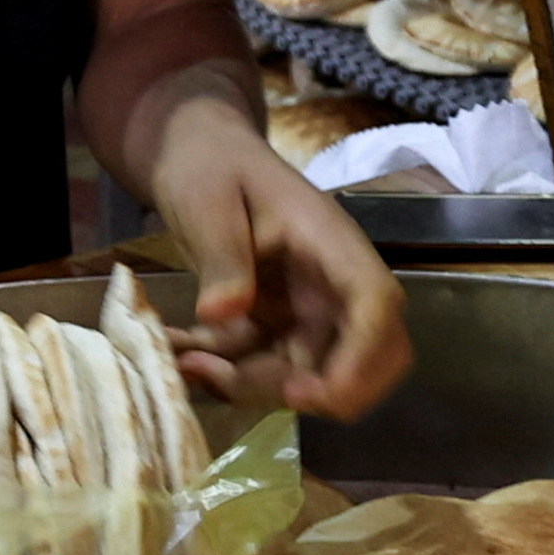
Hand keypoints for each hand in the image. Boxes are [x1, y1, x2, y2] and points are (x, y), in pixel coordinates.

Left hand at [137, 104, 407, 420]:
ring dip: (248, 387)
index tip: (306, 394)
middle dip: (309, 394)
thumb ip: (222, 256)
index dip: (358, 362)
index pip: (374, 308)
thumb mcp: (208, 201)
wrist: (198, 160)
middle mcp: (333, 289)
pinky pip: (261, 371)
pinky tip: (178, 352)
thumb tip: (223, 313)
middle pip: (362, 361)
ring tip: (183, 360)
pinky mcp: (277, 329)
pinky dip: (222, 374)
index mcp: (333, 247)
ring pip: (306, 378)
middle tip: (234, 383)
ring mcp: (308, 313)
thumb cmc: (212, 167)